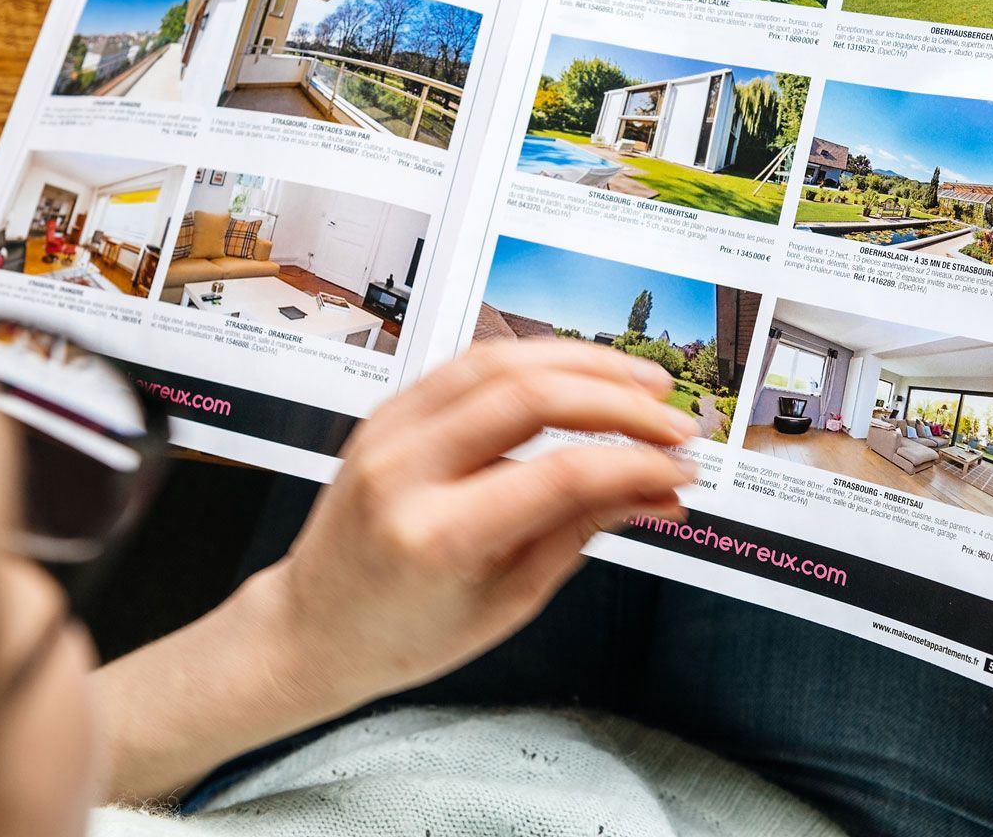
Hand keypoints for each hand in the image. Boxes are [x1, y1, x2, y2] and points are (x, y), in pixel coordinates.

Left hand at [254, 338, 696, 708]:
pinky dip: (533, 360)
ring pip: (499, 360)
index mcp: (435, 537)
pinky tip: (579, 373)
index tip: (680, 471)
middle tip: (675, 421)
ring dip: (583, 362)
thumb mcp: (508, 601)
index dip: (634, 463)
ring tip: (643, 381)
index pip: (558, 474)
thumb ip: (581, 532)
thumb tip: (657, 491)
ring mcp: (387, 432)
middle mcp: (405, 472)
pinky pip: (467, 363)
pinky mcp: (387, 411)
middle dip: (619, 400)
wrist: (313, 627)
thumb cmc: (402, 633)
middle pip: (529, 397)